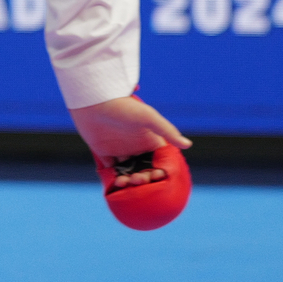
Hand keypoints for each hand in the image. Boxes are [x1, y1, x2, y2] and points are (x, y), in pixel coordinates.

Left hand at [71, 95, 191, 187]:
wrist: (94, 100)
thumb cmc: (123, 106)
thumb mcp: (148, 118)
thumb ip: (167, 131)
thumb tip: (188, 145)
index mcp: (149, 139)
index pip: (158, 160)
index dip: (160, 170)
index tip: (157, 175)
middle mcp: (136, 146)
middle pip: (144, 169)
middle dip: (144, 178)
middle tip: (139, 179)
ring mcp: (120, 149)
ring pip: (129, 171)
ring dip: (130, 180)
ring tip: (126, 181)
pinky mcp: (104, 152)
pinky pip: (112, 170)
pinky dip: (115, 178)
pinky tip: (117, 181)